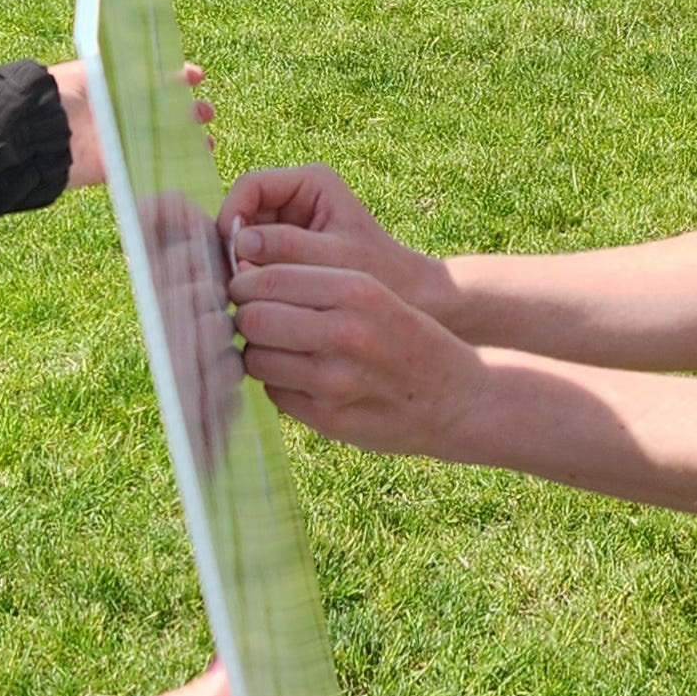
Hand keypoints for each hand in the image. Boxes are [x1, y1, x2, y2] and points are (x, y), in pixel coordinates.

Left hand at [51, 60, 215, 189]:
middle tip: (205, 112)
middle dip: (186, 111)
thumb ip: (120, 69)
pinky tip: (189, 164)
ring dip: (183, 141)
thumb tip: (157, 66)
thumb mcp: (94, 72)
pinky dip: (166, 167)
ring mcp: (115, 140)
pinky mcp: (111, 167)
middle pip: (159, 112)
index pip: (150, 79)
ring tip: (206, 143)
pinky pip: (144, 167)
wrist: (36, 133)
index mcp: (111, 87)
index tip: (197, 76)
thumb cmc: (61, 95)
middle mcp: (115, 113)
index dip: (175, 77)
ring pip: (158, 140)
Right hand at [222, 162, 443, 313]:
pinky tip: (258, 302)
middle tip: (235, 283)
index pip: (250, 186)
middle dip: (234, 246)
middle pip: (242, 213)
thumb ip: (289, 249)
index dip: (231, 216)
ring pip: (243, 240)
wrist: (409, 296)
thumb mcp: (335, 259)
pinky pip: (254, 260)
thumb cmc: (381, 273)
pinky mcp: (286, 251)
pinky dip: (252, 279)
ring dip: (240, 266)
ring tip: (247, 296)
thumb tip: (239, 246)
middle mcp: (295, 197)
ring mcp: (288, 223)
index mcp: (310, 182)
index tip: (229, 255)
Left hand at [226, 252, 487, 456]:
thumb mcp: (374, 292)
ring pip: (255, 358)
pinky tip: (304, 379)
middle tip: (256, 320)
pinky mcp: (327, 417)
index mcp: (356, 290)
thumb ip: (314, 283)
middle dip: (246, 318)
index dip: (244, 283)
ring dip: (258, 354)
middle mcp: (345, 332)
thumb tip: (240, 282)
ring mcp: (334, 380)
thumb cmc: (405, 336)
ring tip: (282, 350)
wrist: (457, 398)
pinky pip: (273, 392)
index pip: (267, 278)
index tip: (246, 288)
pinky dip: (278, 384)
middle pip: (252, 318)